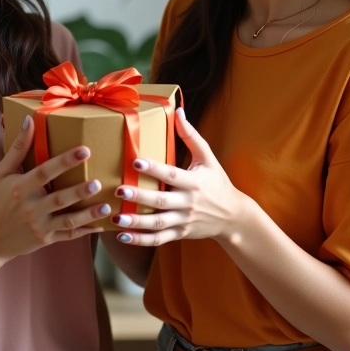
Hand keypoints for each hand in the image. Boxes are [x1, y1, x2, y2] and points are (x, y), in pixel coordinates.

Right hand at [0, 116, 109, 262]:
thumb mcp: (1, 173)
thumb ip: (18, 148)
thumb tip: (30, 121)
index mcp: (20, 188)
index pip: (45, 172)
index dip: (64, 161)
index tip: (84, 150)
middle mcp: (31, 208)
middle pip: (59, 199)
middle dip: (79, 191)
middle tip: (97, 183)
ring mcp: (40, 226)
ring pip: (68, 221)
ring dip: (88, 214)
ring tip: (106, 206)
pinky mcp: (46, 239)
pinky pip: (68, 236)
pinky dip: (85, 231)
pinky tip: (101, 224)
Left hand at [110, 108, 249, 245]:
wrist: (233, 217)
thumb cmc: (217, 183)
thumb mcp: (208, 158)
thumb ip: (191, 136)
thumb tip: (178, 111)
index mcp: (194, 182)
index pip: (171, 175)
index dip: (154, 169)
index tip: (135, 162)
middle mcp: (188, 203)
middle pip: (161, 201)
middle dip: (139, 197)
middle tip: (119, 190)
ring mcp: (183, 221)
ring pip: (158, 224)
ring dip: (136, 222)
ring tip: (116, 217)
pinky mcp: (180, 234)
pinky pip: (158, 239)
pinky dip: (141, 240)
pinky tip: (123, 235)